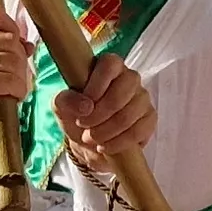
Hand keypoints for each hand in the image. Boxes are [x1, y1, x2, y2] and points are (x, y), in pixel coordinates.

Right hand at [0, 8, 31, 150]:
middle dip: (19, 61)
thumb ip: (0, 46)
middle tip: (12, 78)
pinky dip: (17, 91)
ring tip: (9, 89)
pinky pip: (10, 80)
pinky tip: (8, 98)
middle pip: (10, 39)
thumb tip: (27, 43)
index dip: (12, 30)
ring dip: (19, 78)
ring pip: (14, 60)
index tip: (12, 49)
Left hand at [50, 54, 156, 174]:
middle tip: (84, 126)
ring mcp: (142, 98)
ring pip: (130, 113)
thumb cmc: (77, 115)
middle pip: (124, 89)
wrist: (90, 141)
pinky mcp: (149, 118)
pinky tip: (105, 146)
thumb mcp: (62, 107)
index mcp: (108, 66)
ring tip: (91, 138)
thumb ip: (65, 100)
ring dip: (106, 131)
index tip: (84, 106)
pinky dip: (118, 142)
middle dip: (100, 113)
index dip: (97, 85)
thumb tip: (85, 106)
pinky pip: (139, 130)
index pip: (110, 64)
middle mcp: (129, 78)